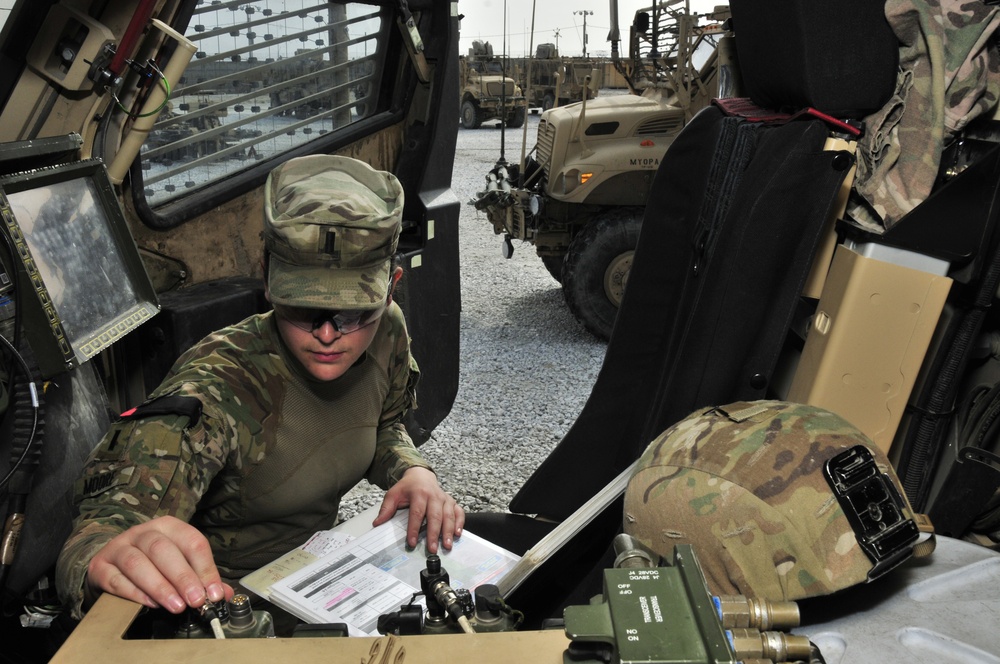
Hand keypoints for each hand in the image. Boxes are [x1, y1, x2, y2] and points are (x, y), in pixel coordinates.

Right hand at [86, 515, 231, 612]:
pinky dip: (134, 593)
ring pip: (137, 563)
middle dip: (182, 577)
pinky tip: (150, 604)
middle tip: (195, 600)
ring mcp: (118, 548)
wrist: (110, 562)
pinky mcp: (100, 567)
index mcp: (167, 526)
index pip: (191, 541)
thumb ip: (200, 577)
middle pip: (163, 550)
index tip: (213, 592)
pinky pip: (116, 579)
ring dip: (160, 586)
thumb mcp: (178, 562)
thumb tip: (221, 594)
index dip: (205, 567)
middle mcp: (142, 532)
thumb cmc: (151, 562)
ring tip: (175, 605)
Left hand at [373, 467, 464, 552]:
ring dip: (448, 532)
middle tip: (432, 549)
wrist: (421, 475)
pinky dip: (460, 523)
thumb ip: (386, 509)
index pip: (417, 513)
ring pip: (448, 516)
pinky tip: (458, 534)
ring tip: (446, 545)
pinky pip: (459, 512)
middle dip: (434, 534)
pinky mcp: (452, 502)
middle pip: (435, 516)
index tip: (412, 542)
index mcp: (419, 493)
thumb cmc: (407, 487)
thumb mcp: (393, 494)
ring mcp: (444, 499)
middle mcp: (434, 496)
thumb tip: (378, 523)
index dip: (414, 529)